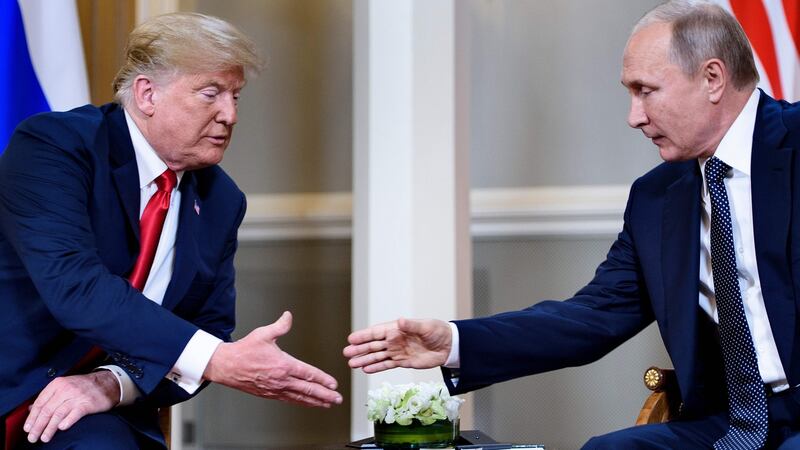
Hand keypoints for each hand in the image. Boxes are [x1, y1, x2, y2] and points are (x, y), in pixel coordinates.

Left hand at [24, 371, 119, 443]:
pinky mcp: (88, 403)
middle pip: (47, 410)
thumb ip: (48, 397)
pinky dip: (67, 421)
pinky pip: (75, 413)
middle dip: (38, 426)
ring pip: (58, 413)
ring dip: (49, 428)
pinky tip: (62, 428)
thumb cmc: (83, 387)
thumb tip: (31, 408)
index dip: (32, 417)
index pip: (40, 402)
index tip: (28, 428)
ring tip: (45, 438)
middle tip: (33, 437)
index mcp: (57, 384)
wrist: (107, 383)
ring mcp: (77, 396)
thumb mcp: (64, 387)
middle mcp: (66, 389)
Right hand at [203, 311, 341, 407]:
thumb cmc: (244, 350)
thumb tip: (288, 316)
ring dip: (316, 402)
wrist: (226, 366)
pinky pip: (289, 400)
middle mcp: (281, 379)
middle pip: (308, 389)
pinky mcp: (269, 394)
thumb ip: (280, 326)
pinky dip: (301, 403)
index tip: (334, 384)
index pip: (308, 374)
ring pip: (300, 397)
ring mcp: (275, 389)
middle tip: (337, 398)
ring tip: (327, 404)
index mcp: (283, 365)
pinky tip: (307, 404)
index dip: (323, 379)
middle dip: (324, 395)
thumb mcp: (263, 334)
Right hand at [343, 318, 451, 372]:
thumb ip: (412, 325)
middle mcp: (394, 340)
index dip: (364, 335)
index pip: (377, 332)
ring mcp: (397, 351)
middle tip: (346, 353)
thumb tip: (400, 321)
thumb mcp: (426, 327)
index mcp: (397, 329)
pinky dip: (376, 367)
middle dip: (360, 349)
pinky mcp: (403, 362)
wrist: (449, 346)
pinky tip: (365, 369)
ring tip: (351, 363)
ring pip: (377, 356)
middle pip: (374, 345)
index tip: (351, 339)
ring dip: (365, 359)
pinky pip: (386, 365)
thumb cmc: (438, 331)